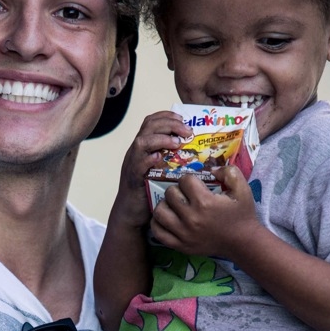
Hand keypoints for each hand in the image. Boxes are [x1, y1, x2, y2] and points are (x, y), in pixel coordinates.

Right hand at [112, 111, 190, 230]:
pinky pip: (137, 165)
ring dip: (161, 139)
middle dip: (170, 125)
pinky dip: (148, 159)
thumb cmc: (150, 192)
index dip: (167, 116)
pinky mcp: (133, 179)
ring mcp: (133, 164)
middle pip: (149, 127)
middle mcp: (136, 152)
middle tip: (187, 131)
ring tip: (177, 143)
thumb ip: (173, 159)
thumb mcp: (162, 170)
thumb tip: (198, 152)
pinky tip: (159, 158)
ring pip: (142, 142)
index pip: (152, 122)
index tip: (183, 118)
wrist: (131, 214)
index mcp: (144, 147)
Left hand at [151, 164, 259, 259]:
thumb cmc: (242, 214)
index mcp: (205, 202)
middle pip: (170, 194)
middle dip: (177, 190)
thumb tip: (211, 168)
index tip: (195, 185)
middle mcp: (191, 218)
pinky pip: (157, 232)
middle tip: (185, 195)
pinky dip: (158, 223)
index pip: (185, 180)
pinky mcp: (180, 245)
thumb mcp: (243, 189)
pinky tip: (167, 219)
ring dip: (165, 205)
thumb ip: (229, 172)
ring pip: (159, 211)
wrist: (242, 242)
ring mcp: (183, 233)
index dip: (190, 179)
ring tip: (174, 206)